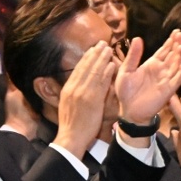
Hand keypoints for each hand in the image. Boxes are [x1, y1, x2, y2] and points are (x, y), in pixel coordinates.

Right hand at [53, 41, 115, 155]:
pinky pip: (101, 83)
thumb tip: (76, 85)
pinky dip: (106, 72)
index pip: (78, 69)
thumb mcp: (68, 105)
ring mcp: (83, 93)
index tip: (92, 49)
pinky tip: (112, 64)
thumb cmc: (71, 124)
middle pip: (85, 67)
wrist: (71, 137)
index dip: (86, 58)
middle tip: (102, 43)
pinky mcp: (92, 100)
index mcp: (68, 89)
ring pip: (93, 72)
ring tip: (109, 49)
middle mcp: (74, 88)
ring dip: (102, 59)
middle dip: (94, 54)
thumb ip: (73, 93)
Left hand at [116, 31, 180, 125]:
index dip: (170, 41)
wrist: (128, 109)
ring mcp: (166, 80)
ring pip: (176, 65)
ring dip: (180, 56)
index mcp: (152, 64)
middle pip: (172, 55)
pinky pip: (177, 80)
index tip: (176, 32)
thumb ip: (133, 56)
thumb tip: (137, 38)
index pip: (164, 50)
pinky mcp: (168, 90)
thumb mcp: (126, 70)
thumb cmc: (126, 91)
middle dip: (177, 45)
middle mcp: (161, 70)